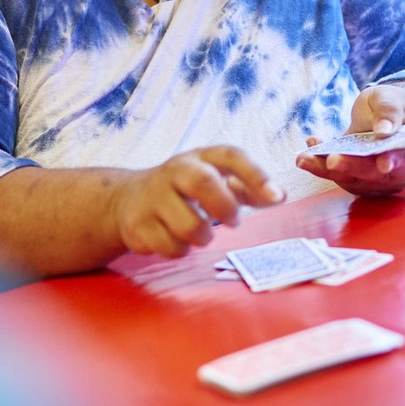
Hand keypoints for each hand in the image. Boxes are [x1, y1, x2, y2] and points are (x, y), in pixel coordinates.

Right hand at [110, 146, 283, 258]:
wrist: (124, 199)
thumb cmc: (183, 190)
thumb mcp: (213, 179)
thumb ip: (248, 188)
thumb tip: (279, 196)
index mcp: (198, 158)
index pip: (231, 156)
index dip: (256, 175)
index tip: (276, 197)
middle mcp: (174, 172)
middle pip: (203, 183)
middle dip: (225, 208)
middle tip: (234, 221)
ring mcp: (152, 198)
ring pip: (189, 227)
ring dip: (203, 237)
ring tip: (199, 232)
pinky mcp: (137, 225)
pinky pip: (171, 248)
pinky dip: (180, 250)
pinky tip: (174, 238)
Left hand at [296, 84, 404, 196]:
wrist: (382, 115)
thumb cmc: (393, 104)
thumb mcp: (392, 96)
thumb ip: (390, 110)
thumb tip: (385, 130)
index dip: (397, 161)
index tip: (382, 164)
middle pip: (380, 176)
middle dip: (354, 168)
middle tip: (331, 160)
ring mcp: (384, 181)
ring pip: (357, 182)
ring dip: (329, 173)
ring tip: (305, 158)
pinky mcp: (363, 183)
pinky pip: (343, 179)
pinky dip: (322, 169)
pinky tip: (307, 155)